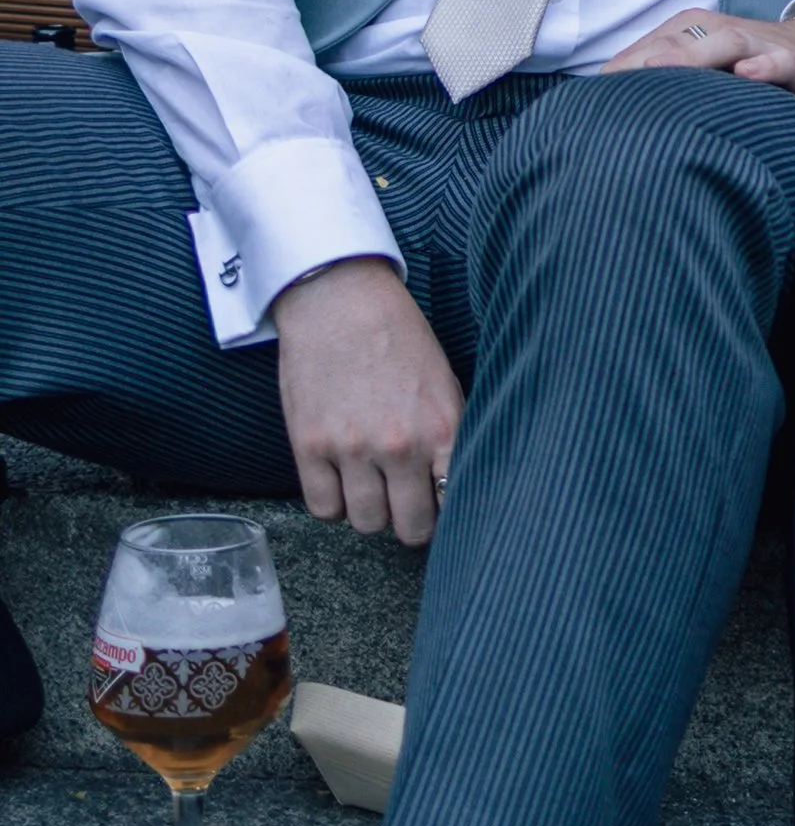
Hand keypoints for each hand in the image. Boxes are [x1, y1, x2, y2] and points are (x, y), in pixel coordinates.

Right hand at [273, 257, 463, 547]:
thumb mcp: (442, 379)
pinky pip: (324, 511)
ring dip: (371, 509)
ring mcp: (351, 449)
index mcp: (441, 426)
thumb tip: (453, 485)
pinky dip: (334, 501)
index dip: (448, 510)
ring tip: (371, 480)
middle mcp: (399, 445)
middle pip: (410, 527)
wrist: (340, 298)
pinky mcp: (309, 448)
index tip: (439, 504)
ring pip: (367, 524)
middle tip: (405, 499)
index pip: (454, 504)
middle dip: (410, 518)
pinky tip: (341, 477)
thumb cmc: (397, 334)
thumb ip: (448, 434)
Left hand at [600, 3, 794, 112]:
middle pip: (677, 42)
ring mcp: (758, 45)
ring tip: (660, 71)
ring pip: (725, 42)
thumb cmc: (745, 70)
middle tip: (612, 83)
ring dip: (693, 56)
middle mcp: (720, 32)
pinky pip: (779, 61)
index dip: (619, 73)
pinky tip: (748, 73)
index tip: (587, 103)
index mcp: (690, 33)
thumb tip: (601, 118)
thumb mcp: (702, 74)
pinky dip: (764, 65)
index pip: (647, 50)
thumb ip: (662, 87)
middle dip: (644, 61)